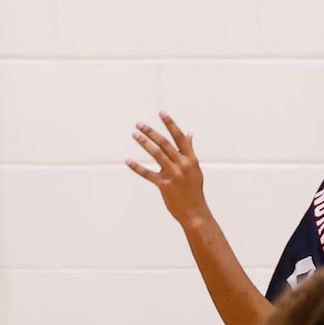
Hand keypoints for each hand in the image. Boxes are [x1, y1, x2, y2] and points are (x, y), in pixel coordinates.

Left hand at [126, 112, 208, 227]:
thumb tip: (189, 134)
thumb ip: (189, 151)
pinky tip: (128, 161)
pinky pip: (148, 174)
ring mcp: (173, 175)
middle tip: (139, 124)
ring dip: (144, 143)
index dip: (170, 124)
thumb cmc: (194, 189)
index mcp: (191, 159)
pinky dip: (137, 167)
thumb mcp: (195, 168)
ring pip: (157, 155)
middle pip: (165, 144)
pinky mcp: (164, 186)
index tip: (161, 113)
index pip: (179, 137)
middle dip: (152, 132)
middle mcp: (182, 165)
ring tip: (135, 135)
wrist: (194, 211)